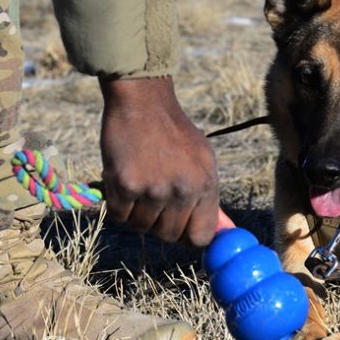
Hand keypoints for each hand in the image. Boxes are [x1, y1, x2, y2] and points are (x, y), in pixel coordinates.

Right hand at [99, 76, 218, 246]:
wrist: (143, 103)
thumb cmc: (175, 133)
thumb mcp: (204, 161)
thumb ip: (208, 198)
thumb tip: (220, 231)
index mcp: (205, 185)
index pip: (201, 236)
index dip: (189, 236)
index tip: (182, 229)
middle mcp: (182, 191)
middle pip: (169, 235)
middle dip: (161, 224)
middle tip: (156, 201)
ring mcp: (152, 190)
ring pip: (142, 228)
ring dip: (138, 213)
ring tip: (141, 185)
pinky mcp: (125, 185)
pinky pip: (120, 216)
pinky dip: (119, 204)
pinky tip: (125, 181)